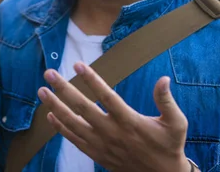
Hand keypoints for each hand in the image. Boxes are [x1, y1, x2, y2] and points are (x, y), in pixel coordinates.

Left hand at [38, 63, 192, 171]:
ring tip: (42, 91)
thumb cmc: (169, 145)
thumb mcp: (176, 123)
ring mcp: (102, 145)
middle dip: (64, 89)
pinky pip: (74, 140)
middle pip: (82, 108)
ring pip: (73, 124)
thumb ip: (167, 100)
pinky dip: (61, 128)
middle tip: (49, 73)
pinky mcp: (97, 154)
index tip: (78, 65)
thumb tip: (163, 79)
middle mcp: (112, 132)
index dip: (92, 80)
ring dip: (55, 107)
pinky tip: (50, 115)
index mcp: (130, 121)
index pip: (107, 97)